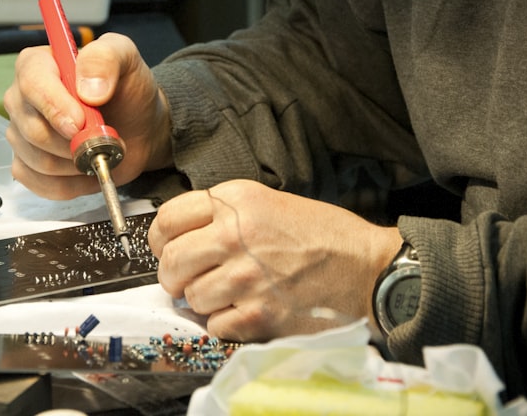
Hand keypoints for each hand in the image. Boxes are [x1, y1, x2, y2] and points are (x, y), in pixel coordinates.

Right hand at [3, 32, 171, 198]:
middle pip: (32, 129)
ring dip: (77, 163)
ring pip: (38, 161)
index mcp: (37, 64)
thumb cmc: (127, 90)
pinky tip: (88, 169)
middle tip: (103, 137)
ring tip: (99, 150)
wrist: (138, 126)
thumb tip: (88, 88)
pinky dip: (71, 184)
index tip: (81, 123)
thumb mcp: (125, 59)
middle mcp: (22, 98)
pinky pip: (39, 183)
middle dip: (74, 142)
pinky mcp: (28, 164)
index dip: (55, 107)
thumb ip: (105, 58)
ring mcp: (21, 134)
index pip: (31, 85)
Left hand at [148, 180, 403, 340]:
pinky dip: (226, 323)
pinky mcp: (258, 314)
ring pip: (190, 297)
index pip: (167, 219)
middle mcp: (234, 235)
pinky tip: (246, 310)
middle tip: (190, 278)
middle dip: (174, 275)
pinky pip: (215, 325)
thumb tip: (180, 237)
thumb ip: (223, 214)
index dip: (160, 239)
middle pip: (170, 261)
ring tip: (228, 294)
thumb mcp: (269, 202)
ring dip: (203, 301)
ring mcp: (245, 277)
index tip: (166, 248)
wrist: (367, 267)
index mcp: (236, 201)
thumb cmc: (322, 235)